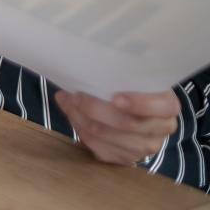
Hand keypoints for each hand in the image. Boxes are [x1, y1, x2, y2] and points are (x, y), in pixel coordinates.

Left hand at [55, 90, 180, 165]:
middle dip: (96, 109)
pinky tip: (74, 118)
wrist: (132, 112)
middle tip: (76, 96)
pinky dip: (83, 133)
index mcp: (168, 105)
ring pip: (111, 138)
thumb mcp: (128, 79)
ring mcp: (146, 147)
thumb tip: (76, 78)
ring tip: (69, 104)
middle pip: (129, 124)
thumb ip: (112, 78)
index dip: (139, 103)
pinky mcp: (127, 159)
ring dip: (83, 120)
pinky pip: (102, 150)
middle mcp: (162, 129)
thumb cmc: (129, 89)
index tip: (115, 98)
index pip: (162, 106)